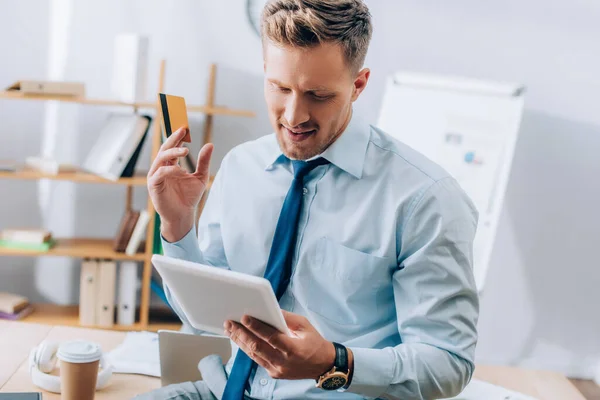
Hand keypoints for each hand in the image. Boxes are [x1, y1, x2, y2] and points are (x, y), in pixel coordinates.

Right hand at [147, 126, 213, 241]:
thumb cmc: (189, 197)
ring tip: (185, 150)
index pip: (172, 147)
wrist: (183, 215)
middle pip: (165, 149)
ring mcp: (156, 176)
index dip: (178, 137)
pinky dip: (169, 170)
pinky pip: (159, 173)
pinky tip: (180, 170)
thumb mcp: (200, 177)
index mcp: (171, 165)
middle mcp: (161, 168)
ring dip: (172, 152)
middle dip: (173, 139)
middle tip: (182, 131)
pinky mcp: (154, 186)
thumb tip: (210, 145)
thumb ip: (203, 162)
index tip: (185, 128)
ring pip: (161, 158)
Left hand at [224, 310, 339, 380]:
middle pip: (257, 346)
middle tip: (229, 322)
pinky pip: (257, 360)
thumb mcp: (305, 325)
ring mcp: (277, 370)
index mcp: (293, 348)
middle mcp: (284, 361)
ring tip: (229, 330)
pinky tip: (240, 340)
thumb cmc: (314, 342)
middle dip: (241, 333)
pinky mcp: (274, 374)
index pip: (270, 337)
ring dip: (240, 341)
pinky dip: (247, 349)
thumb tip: (269, 309)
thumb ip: (287, 318)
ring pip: (253, 354)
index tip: (244, 317)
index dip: (256, 327)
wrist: (323, 365)